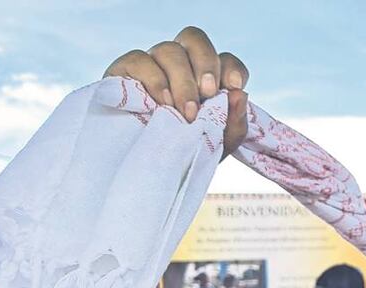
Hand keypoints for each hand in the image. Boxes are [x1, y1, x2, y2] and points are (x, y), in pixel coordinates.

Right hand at [103, 26, 249, 153]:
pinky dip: (154, 80)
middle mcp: (180, 63)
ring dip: (182, 80)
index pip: (224, 59)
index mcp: (206, 77)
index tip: (234, 86)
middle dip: (206, 63)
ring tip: (186, 112)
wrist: (149, 169)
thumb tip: (240, 94)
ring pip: (169, 50)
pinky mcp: (125, 71)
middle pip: (194, 39)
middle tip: (208, 94)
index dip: (231, 67)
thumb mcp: (217, 144)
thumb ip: (234, 122)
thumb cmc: (187, 152)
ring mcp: (152, 64)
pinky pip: (139, 60)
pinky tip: (162, 103)